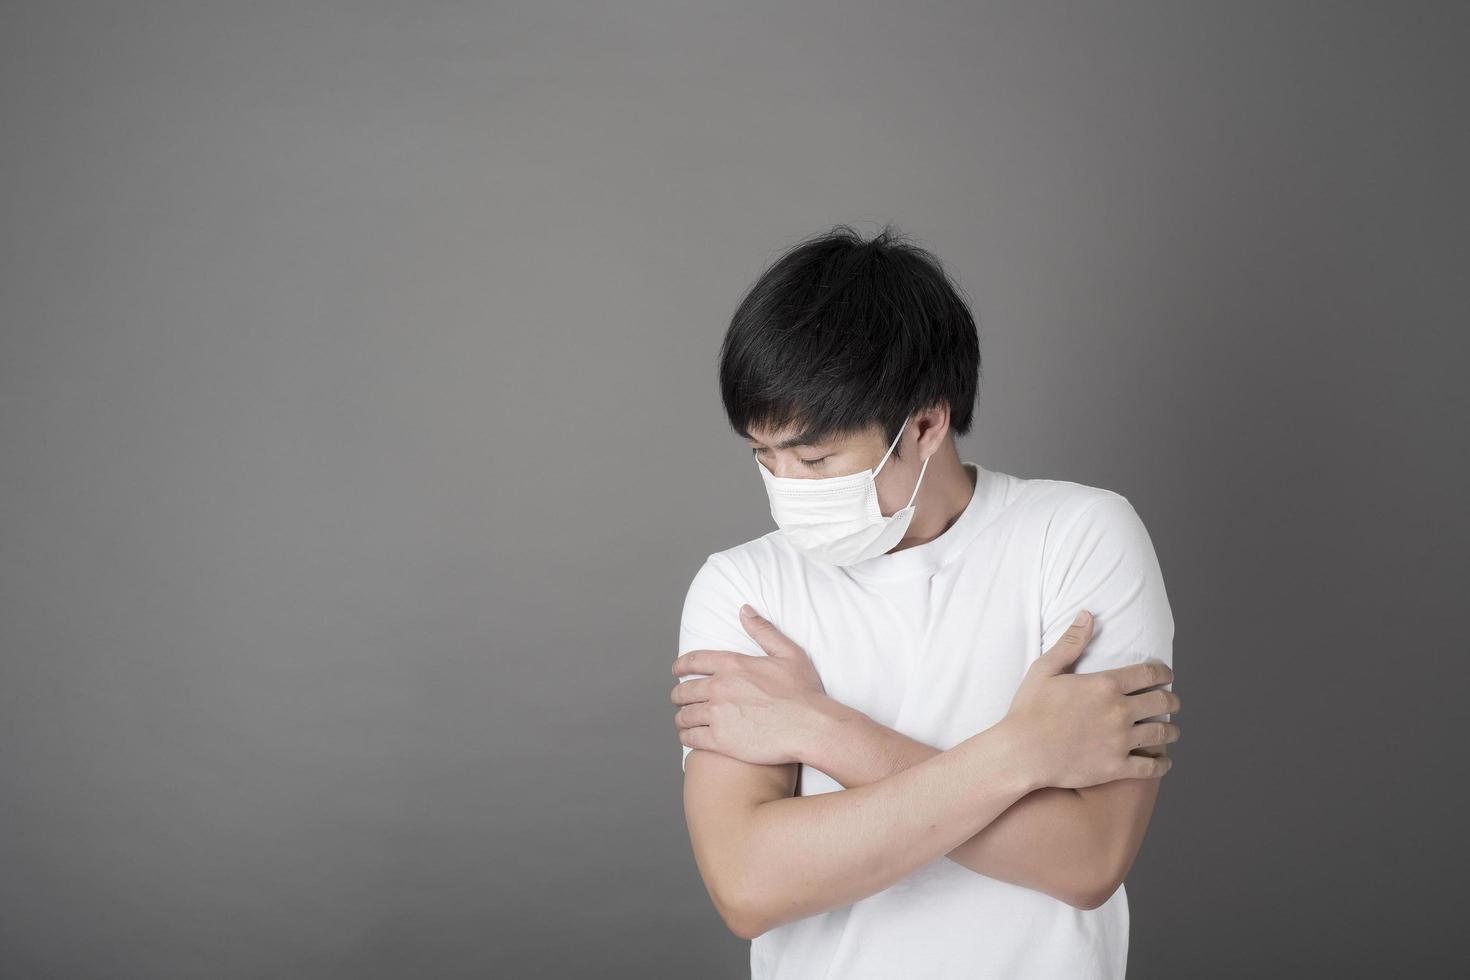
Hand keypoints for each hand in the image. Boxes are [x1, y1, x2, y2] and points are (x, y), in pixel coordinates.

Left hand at [670, 604, 833, 765]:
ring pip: (684, 715)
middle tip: (681, 700)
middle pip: (684, 690)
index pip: (693, 661)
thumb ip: (763, 630)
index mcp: (733, 665)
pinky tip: (689, 737)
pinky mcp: (720, 740)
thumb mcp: (788, 653)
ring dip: (681, 717)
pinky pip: (690, 738)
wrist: (811, 727)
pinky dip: (686, 737)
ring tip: (684, 721)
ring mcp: (718, 714)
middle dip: (679, 695)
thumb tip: (744, 610)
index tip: (676, 670)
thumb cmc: (804, 692)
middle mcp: (720, 688)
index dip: (680, 666)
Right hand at [1000, 610, 1180, 788]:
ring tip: (1171, 730)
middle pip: (1162, 702)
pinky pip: (1151, 767)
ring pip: (1162, 734)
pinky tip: (1163, 760)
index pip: (1149, 673)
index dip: (1164, 673)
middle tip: (1172, 702)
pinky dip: (1162, 763)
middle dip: (1172, 700)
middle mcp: (1119, 711)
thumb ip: (1071, 642)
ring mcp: (1120, 741)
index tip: (1168, 676)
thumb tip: (1088, 615)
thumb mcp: (1045, 669)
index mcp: (1105, 685)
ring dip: (1171, 730)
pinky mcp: (1116, 767)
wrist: (1021, 752)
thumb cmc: (1029, 710)